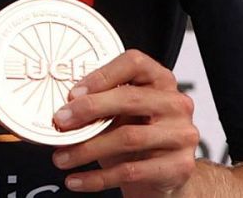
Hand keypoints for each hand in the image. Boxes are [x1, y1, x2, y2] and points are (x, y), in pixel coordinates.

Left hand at [50, 49, 199, 195]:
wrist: (164, 179)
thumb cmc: (139, 143)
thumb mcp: (121, 118)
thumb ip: (100, 109)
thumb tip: (63, 111)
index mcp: (162, 81)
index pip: (134, 63)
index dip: (101, 76)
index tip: (74, 94)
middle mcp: (176, 104)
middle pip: (131, 98)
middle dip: (89, 110)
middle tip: (62, 122)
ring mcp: (181, 135)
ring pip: (128, 138)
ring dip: (87, 149)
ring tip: (62, 158)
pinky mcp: (178, 166)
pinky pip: (130, 172)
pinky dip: (97, 178)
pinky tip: (77, 180)